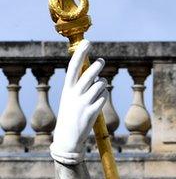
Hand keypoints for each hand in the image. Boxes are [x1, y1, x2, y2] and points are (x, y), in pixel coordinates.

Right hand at [51, 40, 107, 164]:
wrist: (67, 137)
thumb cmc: (71, 114)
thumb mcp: (70, 97)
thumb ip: (80, 85)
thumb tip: (93, 71)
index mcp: (67, 89)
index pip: (73, 66)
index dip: (81, 53)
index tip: (87, 42)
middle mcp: (74, 94)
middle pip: (89, 73)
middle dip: (97, 65)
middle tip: (101, 61)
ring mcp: (83, 103)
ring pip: (100, 85)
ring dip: (102, 84)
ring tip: (99, 88)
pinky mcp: (92, 112)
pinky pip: (104, 97)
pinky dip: (104, 96)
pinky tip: (99, 100)